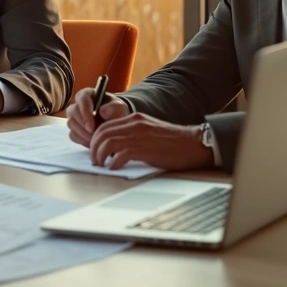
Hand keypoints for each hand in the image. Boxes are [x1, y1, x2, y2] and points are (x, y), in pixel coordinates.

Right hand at [67, 87, 130, 146]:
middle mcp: (78, 104)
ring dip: (82, 134)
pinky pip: (73, 135)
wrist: (115, 122)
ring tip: (95, 139)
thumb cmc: (116, 111)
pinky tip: (92, 142)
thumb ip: (114, 107)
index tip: (92, 127)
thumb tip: (101, 112)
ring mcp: (74, 116)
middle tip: (93, 135)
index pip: (82, 99)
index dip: (85, 113)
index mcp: (88, 94)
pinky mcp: (74, 128)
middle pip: (72, 112)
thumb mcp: (120, 108)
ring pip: (71, 124)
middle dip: (82, 125)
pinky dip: (82, 140)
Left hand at [89, 113, 213, 170]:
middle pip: (102, 133)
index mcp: (134, 119)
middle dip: (94, 148)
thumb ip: (132, 133)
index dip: (94, 139)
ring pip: (108, 143)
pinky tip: (114, 168)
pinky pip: (121, 154)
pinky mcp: (145, 149)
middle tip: (94, 160)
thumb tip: (114, 146)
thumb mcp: (148, 130)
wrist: (193, 144)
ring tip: (101, 165)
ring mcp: (139, 136)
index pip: (104, 125)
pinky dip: (113, 162)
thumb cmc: (172, 141)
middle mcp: (134, 124)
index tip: (94, 150)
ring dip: (100, 156)